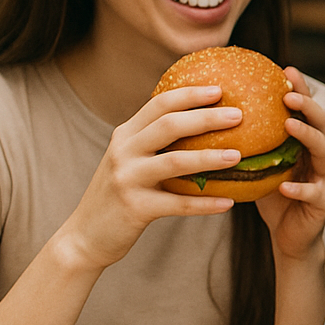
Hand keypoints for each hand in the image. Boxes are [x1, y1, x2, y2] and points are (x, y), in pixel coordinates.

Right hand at [58, 86, 245, 270]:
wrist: (85, 235)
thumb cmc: (121, 194)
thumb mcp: (131, 160)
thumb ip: (156, 142)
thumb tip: (204, 125)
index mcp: (126, 135)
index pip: (159, 104)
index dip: (190, 95)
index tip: (220, 89)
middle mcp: (123, 151)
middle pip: (169, 125)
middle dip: (206, 117)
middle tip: (239, 114)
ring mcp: (127, 178)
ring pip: (175, 161)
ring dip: (210, 157)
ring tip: (238, 156)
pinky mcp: (135, 207)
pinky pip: (178, 204)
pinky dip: (205, 203)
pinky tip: (229, 203)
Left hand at [255, 69, 324, 261]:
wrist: (291, 238)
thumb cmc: (270, 197)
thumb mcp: (257, 166)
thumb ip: (246, 143)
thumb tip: (205, 117)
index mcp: (305, 145)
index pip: (306, 111)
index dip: (301, 90)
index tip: (286, 70)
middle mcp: (319, 157)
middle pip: (323, 124)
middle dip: (309, 106)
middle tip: (288, 93)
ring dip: (308, 135)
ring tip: (289, 125)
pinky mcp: (323, 204)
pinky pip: (314, 193)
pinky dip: (300, 188)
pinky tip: (284, 185)